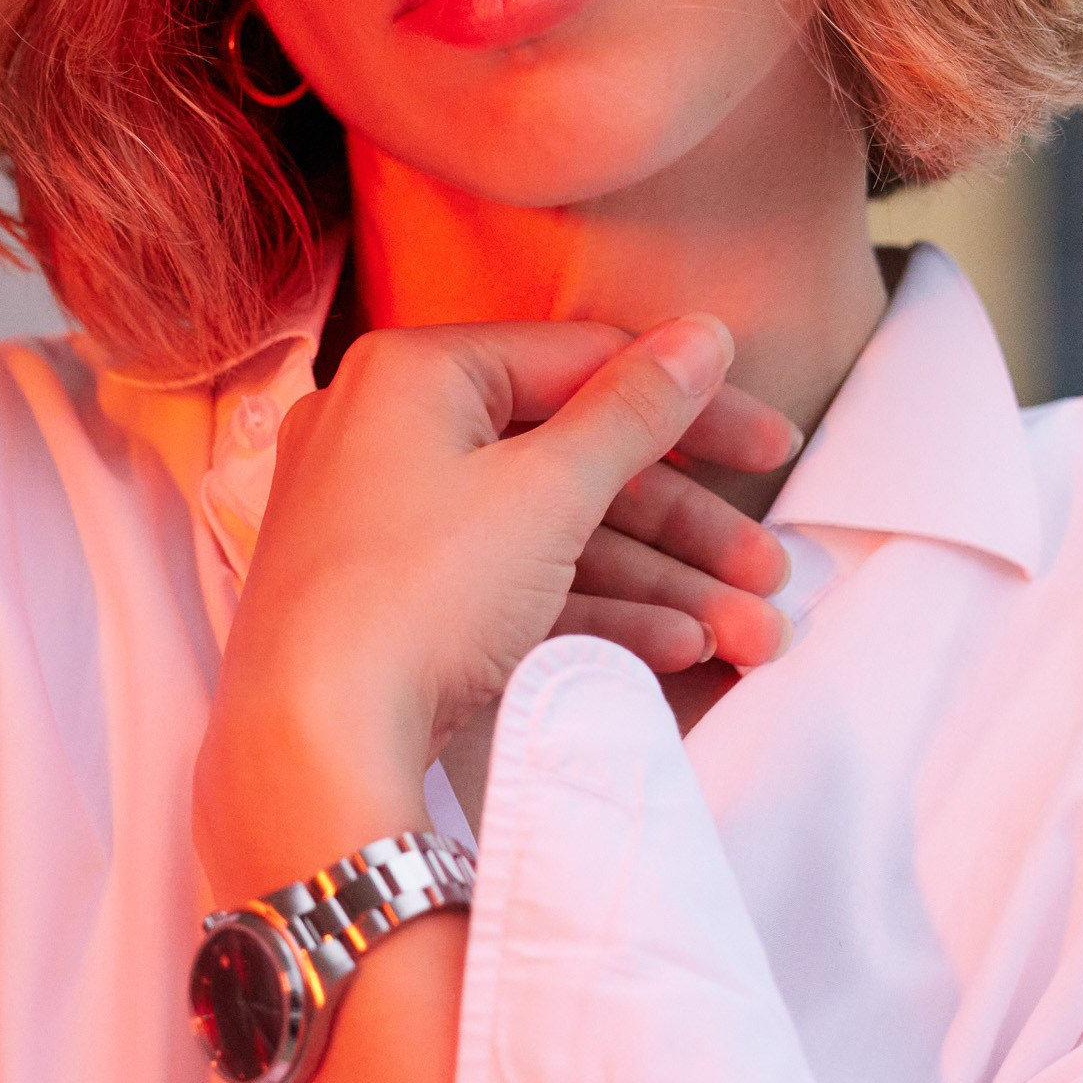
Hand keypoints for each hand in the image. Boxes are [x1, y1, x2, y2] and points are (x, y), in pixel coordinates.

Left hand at [195, 316, 794, 902]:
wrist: (309, 747)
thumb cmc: (417, 593)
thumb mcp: (548, 492)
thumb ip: (635, 410)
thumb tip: (701, 335)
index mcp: (415, 374)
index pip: (581, 364)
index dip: (691, 408)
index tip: (774, 449)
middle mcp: (390, 432)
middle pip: (573, 458)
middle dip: (685, 526)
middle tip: (770, 569)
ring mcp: (388, 523)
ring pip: (551, 533)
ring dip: (660, 583)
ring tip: (749, 635)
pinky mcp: (397, 603)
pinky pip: (511, 586)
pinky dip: (593, 613)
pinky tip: (678, 650)